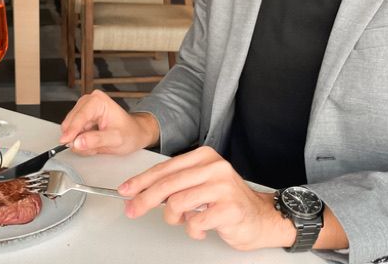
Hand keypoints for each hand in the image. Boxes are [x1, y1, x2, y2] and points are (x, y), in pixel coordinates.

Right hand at [59, 90, 159, 154]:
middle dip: (78, 138)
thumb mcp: (116, 139)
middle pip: (71, 122)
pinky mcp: (81, 118)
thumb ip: (96, 140)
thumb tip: (77, 142)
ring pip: (70, 129)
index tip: (65, 141)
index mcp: (98, 101)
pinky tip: (93, 144)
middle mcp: (88, 101)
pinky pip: (72, 133)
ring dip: (80, 141)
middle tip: (92, 149)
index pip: (80, 116)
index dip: (72, 130)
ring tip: (96, 146)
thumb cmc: (130, 133)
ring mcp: (83, 109)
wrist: (135, 134)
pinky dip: (80, 142)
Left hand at [117, 147, 294, 250]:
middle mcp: (214, 168)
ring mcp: (223, 187)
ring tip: (186, 221)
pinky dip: (194, 230)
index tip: (125, 191)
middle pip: (167, 185)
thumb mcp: (199, 185)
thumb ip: (175, 184)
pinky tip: (203, 228)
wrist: (262, 218)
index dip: (141, 181)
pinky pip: (195, 222)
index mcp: (204, 157)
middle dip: (144, 200)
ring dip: (175, 219)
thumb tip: (140, 191)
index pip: (164, 169)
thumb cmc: (227, 202)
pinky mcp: (229, 208)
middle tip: (133, 210)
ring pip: (177, 204)